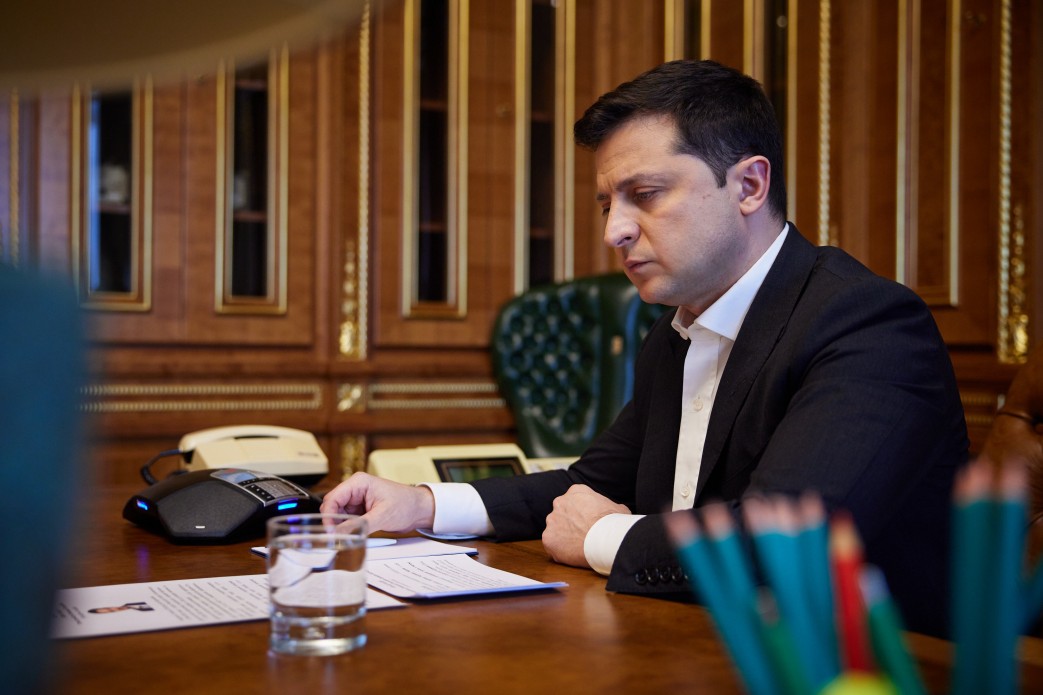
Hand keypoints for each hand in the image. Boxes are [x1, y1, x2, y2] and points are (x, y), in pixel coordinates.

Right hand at [320, 472, 434, 533]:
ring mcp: (357, 500)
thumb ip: (359, 525)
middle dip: (332, 523)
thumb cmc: (406, 504)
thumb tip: (339, 533)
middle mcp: (355, 489)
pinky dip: (347, 529)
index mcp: (359, 483)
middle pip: (332, 507)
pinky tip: (351, 536)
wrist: (420, 509)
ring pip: (338, 515)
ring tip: (345, 539)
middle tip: (335, 539)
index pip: (333, 498)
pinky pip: (347, 520)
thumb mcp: (382, 516)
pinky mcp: (361, 510)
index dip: (328, 516)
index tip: (329, 532)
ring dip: (340, 527)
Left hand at [542, 484, 630, 567]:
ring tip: (579, 546)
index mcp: (576, 492)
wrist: (606, 539)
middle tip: (582, 534)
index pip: (574, 500)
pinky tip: (573, 554)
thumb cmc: (614, 523)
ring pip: (555, 529)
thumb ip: (610, 507)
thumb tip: (617, 512)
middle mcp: (560, 503)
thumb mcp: (618, 508)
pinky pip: (552, 545)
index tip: (588, 521)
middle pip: (562, 513)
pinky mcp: (548, 538)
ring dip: (564, 537)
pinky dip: (560, 550)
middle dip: (570, 523)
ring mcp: (552, 520)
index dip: (582, 512)